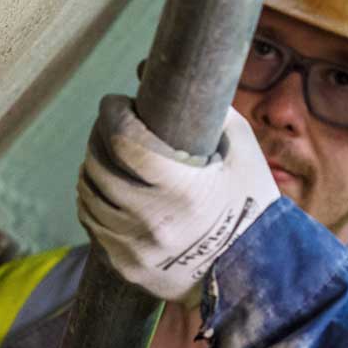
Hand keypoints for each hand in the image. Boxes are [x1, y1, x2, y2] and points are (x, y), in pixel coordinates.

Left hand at [77, 96, 280, 302]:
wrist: (257, 275)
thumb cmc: (253, 203)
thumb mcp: (243, 149)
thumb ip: (210, 108)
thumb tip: (155, 73)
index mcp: (185, 190)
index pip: (124, 140)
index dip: (113, 113)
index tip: (117, 103)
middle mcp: (155, 223)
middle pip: (99, 165)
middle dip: (100, 135)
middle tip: (112, 125)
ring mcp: (137, 250)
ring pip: (89, 195)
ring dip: (93, 168)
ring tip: (110, 156)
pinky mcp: (128, 268)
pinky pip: (93, 226)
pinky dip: (95, 202)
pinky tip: (108, 190)